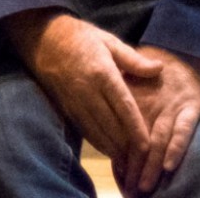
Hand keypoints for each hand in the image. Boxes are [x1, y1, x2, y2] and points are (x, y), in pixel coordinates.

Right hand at [6, 11, 160, 173]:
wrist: (41, 37)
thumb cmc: (79, 37)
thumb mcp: (108, 41)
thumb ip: (134, 59)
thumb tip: (159, 68)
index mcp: (102, 73)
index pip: (124, 108)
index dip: (137, 130)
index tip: (149, 147)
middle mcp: (87, 91)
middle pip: (111, 127)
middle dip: (127, 147)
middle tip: (144, 161)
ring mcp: (74, 101)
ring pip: (97, 133)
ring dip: (113, 149)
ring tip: (129, 162)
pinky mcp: (65, 107)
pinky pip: (84, 130)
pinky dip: (99, 143)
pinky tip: (110, 151)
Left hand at [125, 47, 199, 194]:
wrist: (186, 47)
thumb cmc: (154, 64)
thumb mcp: (129, 75)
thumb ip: (118, 97)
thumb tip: (98, 120)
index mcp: (132, 100)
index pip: (122, 132)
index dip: (119, 156)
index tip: (117, 177)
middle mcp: (150, 107)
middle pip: (139, 142)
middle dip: (134, 169)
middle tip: (129, 191)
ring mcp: (171, 108)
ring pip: (158, 141)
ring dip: (151, 166)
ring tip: (144, 187)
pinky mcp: (191, 107)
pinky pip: (183, 130)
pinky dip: (176, 147)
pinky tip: (169, 165)